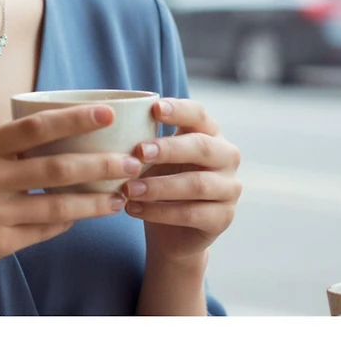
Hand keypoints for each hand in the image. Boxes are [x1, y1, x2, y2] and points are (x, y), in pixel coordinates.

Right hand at [0, 104, 142, 289]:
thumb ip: (6, 146)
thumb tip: (61, 131)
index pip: (35, 127)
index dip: (75, 119)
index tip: (109, 114)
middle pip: (56, 167)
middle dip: (100, 164)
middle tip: (132, 161)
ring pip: (57, 205)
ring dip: (94, 201)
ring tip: (120, 196)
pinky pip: (43, 231)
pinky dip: (67, 222)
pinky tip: (86, 216)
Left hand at [121, 98, 241, 264]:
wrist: (173, 231)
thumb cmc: (160, 179)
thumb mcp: (153, 157)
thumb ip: (143, 142)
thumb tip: (110, 127)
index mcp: (210, 132)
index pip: (199, 114)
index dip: (179, 110)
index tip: (154, 109)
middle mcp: (226, 157)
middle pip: (201, 147)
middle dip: (168, 148)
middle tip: (138, 152)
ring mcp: (230, 188)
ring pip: (196, 184)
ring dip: (159, 186)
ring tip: (128, 189)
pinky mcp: (224, 218)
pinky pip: (192, 214)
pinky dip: (159, 212)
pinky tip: (133, 208)